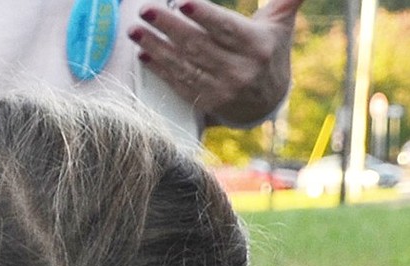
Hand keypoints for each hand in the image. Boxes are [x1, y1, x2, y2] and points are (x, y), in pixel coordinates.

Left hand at [129, 0, 305, 126]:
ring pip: (184, 65)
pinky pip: (179, 83)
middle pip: (198, 45)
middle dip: (168, 26)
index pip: (225, 28)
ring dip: (156, 47)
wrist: (266, 102)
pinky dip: (159, 68)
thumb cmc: (270, 51)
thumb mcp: (281, 23)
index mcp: (257, 46)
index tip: (181, 2)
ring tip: (135, 31)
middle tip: (146, 11)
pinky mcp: (205, 103)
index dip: (203, 15)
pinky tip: (143, 54)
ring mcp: (221, 89)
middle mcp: (240, 70)